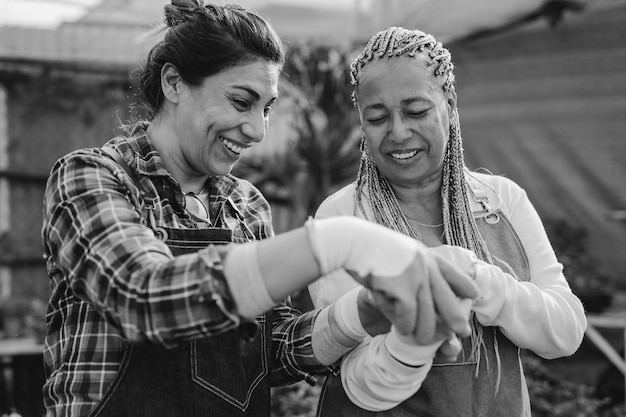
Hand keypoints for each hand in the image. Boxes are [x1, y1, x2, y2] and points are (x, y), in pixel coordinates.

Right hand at [347, 252, 475, 343]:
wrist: (354, 243)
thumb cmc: (373, 248)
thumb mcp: (403, 251)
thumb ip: (418, 264)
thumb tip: (430, 281)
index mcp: (429, 257)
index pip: (456, 276)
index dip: (466, 290)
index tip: (472, 298)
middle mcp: (427, 267)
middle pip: (449, 302)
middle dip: (457, 321)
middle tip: (462, 333)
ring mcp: (416, 278)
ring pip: (428, 316)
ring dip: (425, 332)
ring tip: (422, 340)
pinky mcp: (401, 288)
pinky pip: (408, 316)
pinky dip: (405, 326)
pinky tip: (402, 331)